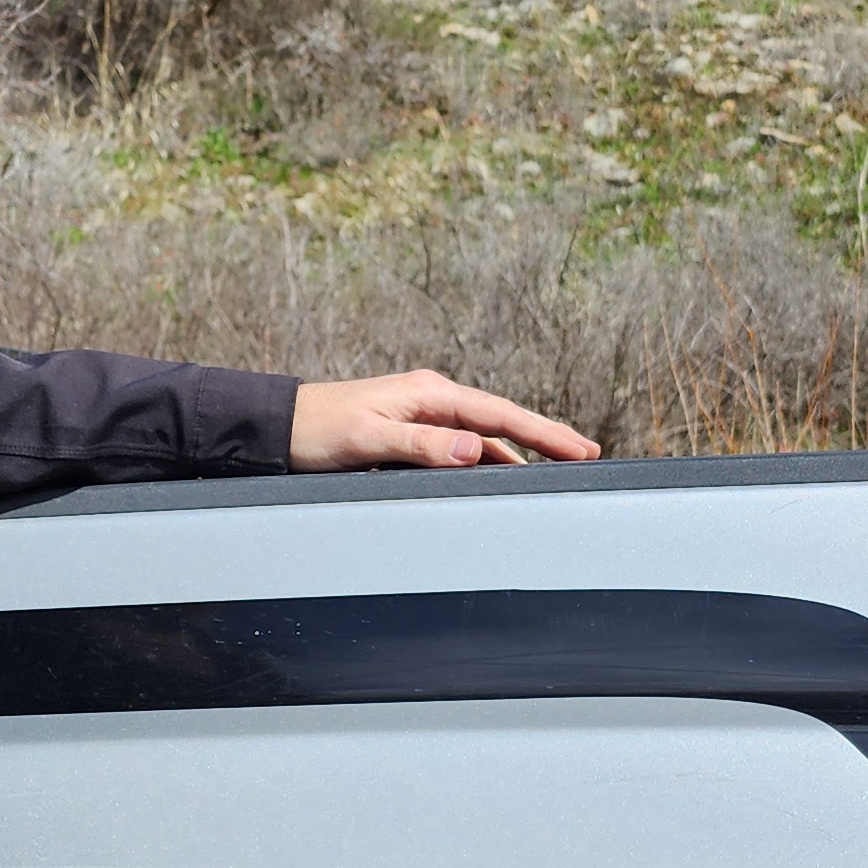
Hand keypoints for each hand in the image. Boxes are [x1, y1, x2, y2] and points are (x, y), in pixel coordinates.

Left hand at [289, 370, 600, 471]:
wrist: (280, 427)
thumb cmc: (319, 430)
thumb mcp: (371, 439)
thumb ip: (423, 445)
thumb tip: (475, 450)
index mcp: (430, 393)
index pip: (500, 414)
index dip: (544, 432)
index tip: (580, 447)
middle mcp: (432, 399)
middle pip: (502, 421)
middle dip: (545, 437)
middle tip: (587, 455)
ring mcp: (423, 415)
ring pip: (484, 435)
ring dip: (519, 451)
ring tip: (555, 469)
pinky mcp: (411, 433)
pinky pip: (461, 446)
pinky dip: (488, 459)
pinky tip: (500, 474)